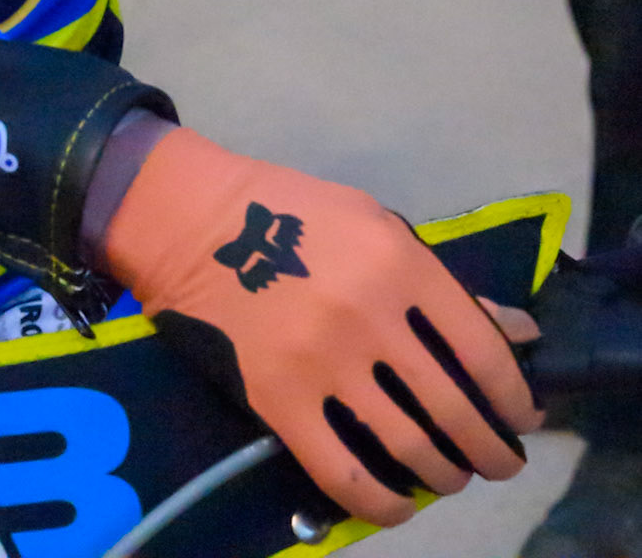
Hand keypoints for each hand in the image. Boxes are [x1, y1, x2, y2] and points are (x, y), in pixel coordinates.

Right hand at [104, 128, 541, 528]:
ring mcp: (324, 362)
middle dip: (489, 449)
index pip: (482, 350)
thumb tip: (517, 332)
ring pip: (408, 447)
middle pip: (452, 409)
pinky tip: (398, 504)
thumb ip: (443, 280)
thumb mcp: (373, 223)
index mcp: (401, 262)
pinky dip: (382, 503)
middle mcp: (371, 315)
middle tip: (497, 462)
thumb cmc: (291, 211)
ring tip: (450, 477)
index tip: (522, 418)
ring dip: (443, 475)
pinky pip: (344, 474)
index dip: (513, 396)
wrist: (194, 221)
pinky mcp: (280, 400)